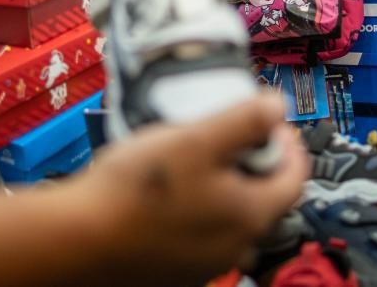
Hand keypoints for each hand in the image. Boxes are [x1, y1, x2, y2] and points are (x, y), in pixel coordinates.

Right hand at [67, 96, 307, 286]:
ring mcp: (206, 264)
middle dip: (254, 162)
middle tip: (229, 134)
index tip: (271, 121)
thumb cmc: (137, 191)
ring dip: (222, 186)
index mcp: (252, 216)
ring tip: (192, 158)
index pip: (295, 177)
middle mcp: (236, 247)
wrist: (81, 241)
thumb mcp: (196, 138)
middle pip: (264, 198)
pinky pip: (200, 233)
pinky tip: (167, 191)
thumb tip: (276, 106)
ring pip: (230, 216)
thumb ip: (244, 120)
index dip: (288, 143)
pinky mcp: (177, 270)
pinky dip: (196, 209)